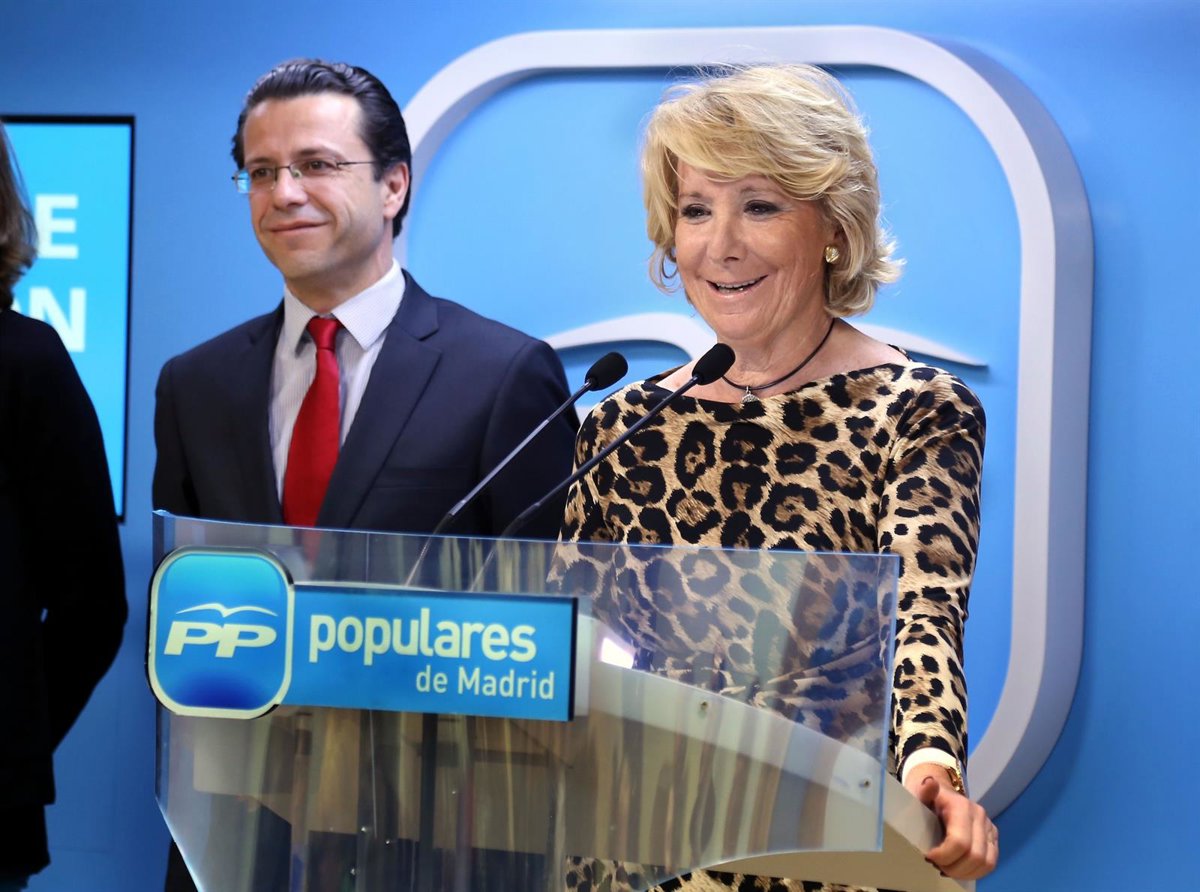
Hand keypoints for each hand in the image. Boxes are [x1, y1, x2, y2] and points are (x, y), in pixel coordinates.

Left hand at [904, 764, 998, 879]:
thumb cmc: (927, 798)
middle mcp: (980, 816)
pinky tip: (957, 869)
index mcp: (962, 806)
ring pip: (986, 863)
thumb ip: (923, 792)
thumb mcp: (919, 794)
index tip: (928, 857)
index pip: (960, 842)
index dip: (944, 856)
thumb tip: (929, 783)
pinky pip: (990, 862)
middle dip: (953, 867)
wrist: (941, 793)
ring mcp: (989, 827)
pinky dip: (974, 872)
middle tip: (936, 866)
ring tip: (945, 869)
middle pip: (975, 856)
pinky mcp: (993, 837)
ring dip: (965, 872)